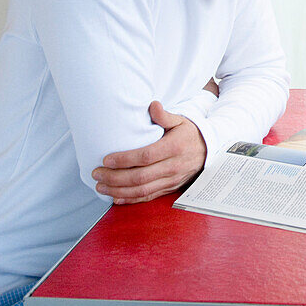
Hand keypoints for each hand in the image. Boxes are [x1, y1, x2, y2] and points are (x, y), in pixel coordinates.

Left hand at [92, 101, 206, 204]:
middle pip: (141, 177)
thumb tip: (152, 105)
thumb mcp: (180, 121)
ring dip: (119, 190)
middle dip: (115, 178)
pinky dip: (131, 200)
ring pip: (142, 190)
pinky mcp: (170, 188)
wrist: (208, 150)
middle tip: (97, 174)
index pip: (146, 156)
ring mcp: (172, 180)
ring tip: (101, 187)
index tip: (106, 159)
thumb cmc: (189, 134)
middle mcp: (173, 166)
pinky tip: (116, 198)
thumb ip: (164, 115)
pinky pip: (149, 197)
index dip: (125, 160)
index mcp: (174, 147)